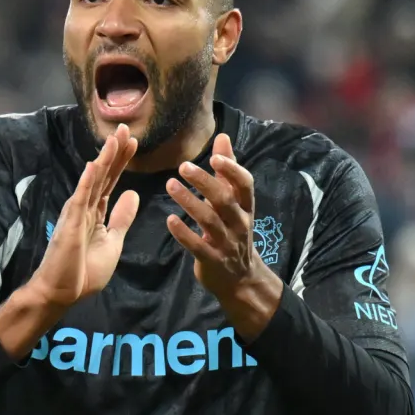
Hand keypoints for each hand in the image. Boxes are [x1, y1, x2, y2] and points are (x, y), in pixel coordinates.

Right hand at [27, 124, 139, 308]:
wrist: (62, 292)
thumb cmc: (84, 272)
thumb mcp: (113, 242)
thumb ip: (122, 218)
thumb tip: (134, 194)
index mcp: (96, 213)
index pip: (111, 181)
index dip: (121, 162)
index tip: (133, 142)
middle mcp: (85, 207)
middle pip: (103, 175)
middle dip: (114, 152)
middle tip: (126, 129)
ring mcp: (76, 213)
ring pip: (93, 181)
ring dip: (104, 160)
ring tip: (114, 139)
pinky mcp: (70, 223)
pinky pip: (80, 198)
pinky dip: (87, 182)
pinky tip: (94, 165)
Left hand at [165, 133, 271, 300]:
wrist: (240, 278)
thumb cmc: (233, 230)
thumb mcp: (235, 202)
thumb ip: (227, 171)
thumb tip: (223, 137)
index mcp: (245, 207)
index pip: (245, 185)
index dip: (232, 170)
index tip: (215, 157)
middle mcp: (239, 223)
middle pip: (225, 200)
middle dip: (205, 182)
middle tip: (183, 167)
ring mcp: (227, 243)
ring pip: (209, 221)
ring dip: (189, 202)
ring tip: (170, 186)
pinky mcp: (212, 260)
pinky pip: (197, 246)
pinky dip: (183, 233)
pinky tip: (169, 220)